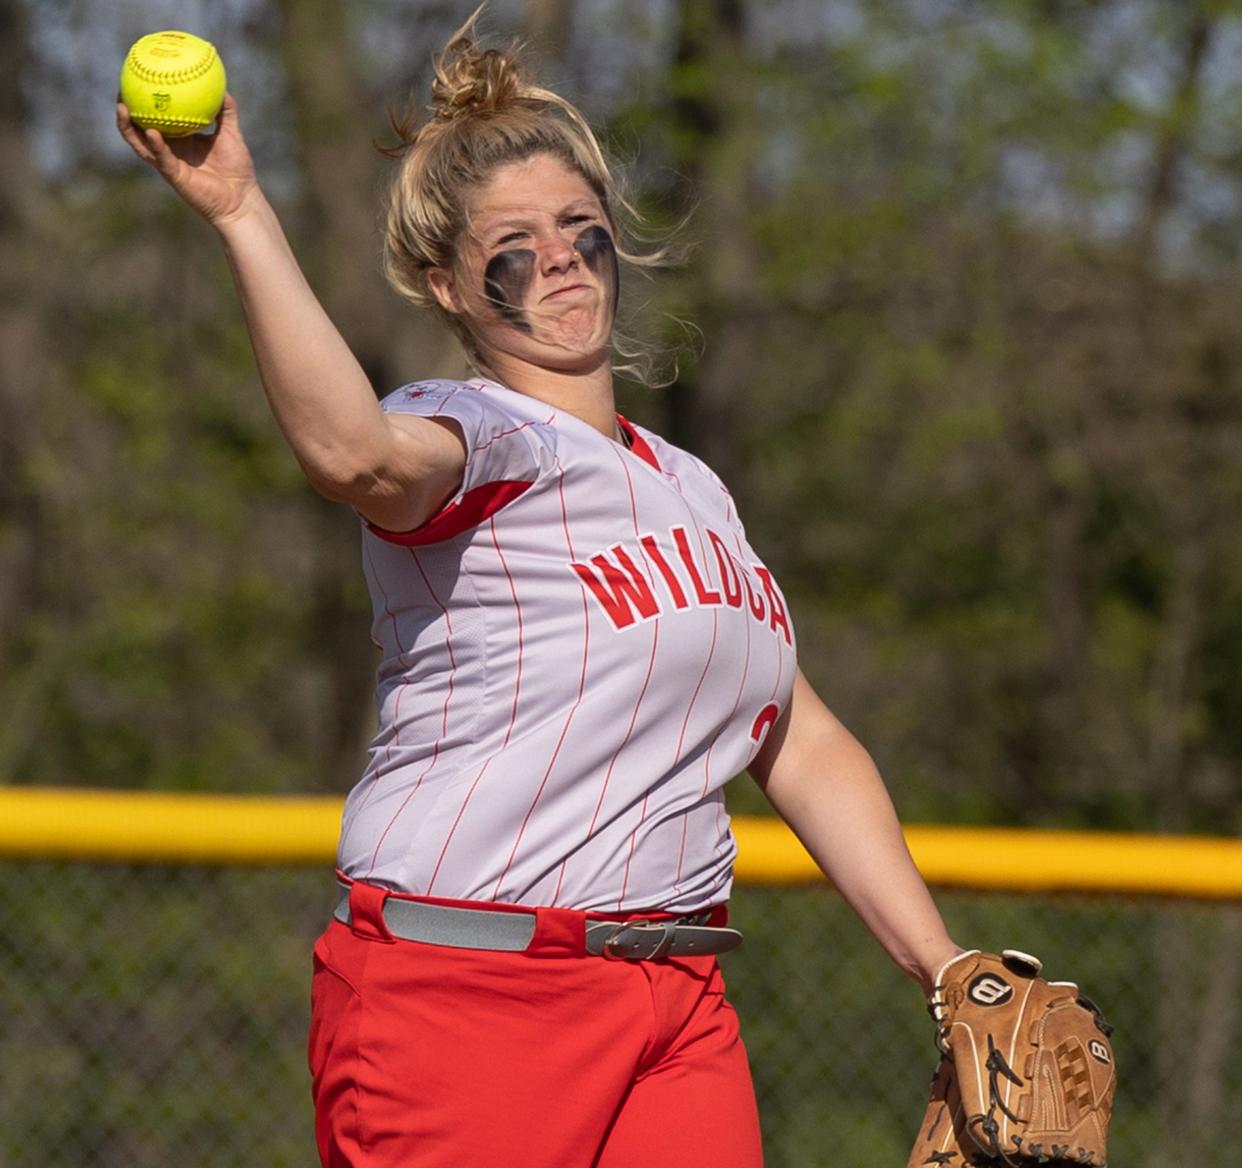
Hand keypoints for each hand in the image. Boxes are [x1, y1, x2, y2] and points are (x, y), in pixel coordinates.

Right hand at [116, 92, 258, 225]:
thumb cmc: (237, 169)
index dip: (143, 102)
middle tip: (119, 91)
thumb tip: (222, 86)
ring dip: (129, 128)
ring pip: (141, 144)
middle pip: (139, 129)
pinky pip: (162, 159)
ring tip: (122, 108)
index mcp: (180, 138)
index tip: (136, 79)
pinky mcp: (174, 176)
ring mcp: (169, 163)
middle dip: (126, 112)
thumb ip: (226, 111)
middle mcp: (170, 149)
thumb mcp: (232, 134)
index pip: (156, 117)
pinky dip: (156, 145)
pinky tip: (151, 132)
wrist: (242, 199)